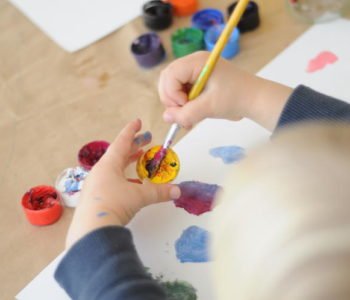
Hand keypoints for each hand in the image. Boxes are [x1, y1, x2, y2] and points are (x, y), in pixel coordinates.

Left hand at [66, 119, 180, 247]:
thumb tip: (177, 191)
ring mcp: (95, 185)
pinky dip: (123, 178)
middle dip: (133, 146)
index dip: (131, 131)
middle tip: (145, 141)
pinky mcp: (95, 197)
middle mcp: (100, 172)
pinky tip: (132, 185)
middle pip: (118, 154)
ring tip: (140, 161)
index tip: (138, 122)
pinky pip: (111, 181)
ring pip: (114, 168)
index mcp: (108, 165)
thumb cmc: (113, 204)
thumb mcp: (139, 196)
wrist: (91, 230)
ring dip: (128, 163)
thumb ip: (159, 192)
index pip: (122, 142)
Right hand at [158, 51, 292, 130]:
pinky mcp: (197, 82)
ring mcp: (194, 72)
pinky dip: (182, 106)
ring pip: (171, 87)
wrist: (254, 100)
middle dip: (171, 99)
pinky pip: (180, 92)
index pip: (170, 74)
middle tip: (183, 114)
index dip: (172, 94)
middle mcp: (193, 63)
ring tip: (187, 119)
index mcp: (197, 62)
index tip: (185, 107)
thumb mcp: (210, 107)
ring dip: (176, 105)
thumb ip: (186, 114)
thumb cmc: (236, 98)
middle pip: (167, 79)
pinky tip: (191, 116)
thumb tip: (166, 118)